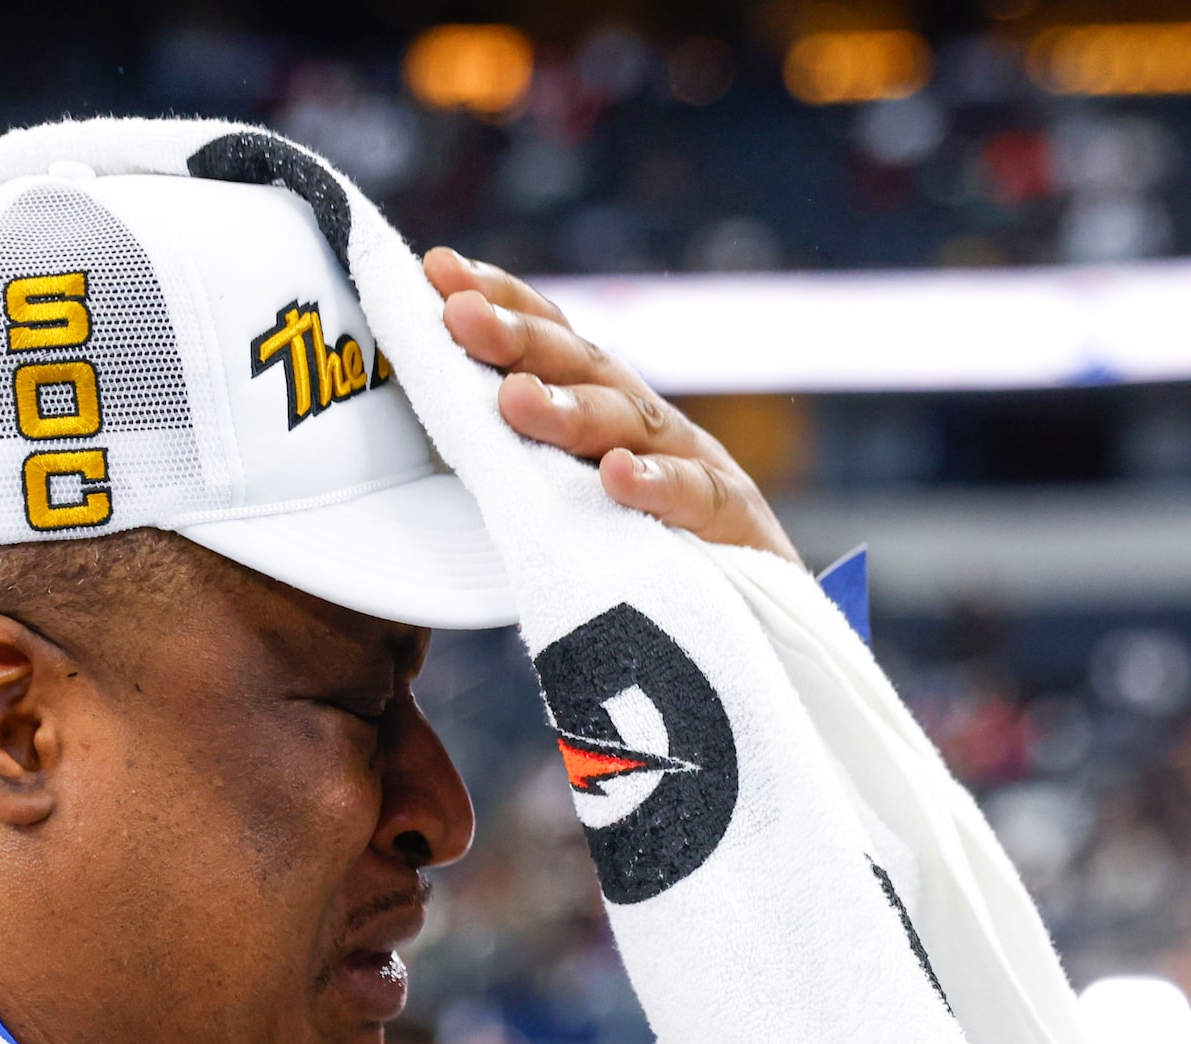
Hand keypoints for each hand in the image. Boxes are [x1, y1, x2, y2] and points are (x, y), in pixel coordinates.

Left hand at [425, 248, 795, 562]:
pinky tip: (616, 476)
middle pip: (585, 366)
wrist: (755, 627)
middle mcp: (649, 426)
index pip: (555, 341)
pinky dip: (656, 484)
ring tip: (514, 399)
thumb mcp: (573, 507)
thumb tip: (434, 424)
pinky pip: (693, 499)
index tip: (438, 269)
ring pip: (631, 423)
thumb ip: (519, 469)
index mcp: (607, 413)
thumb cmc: (646, 564)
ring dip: (569, 407)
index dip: (503, 299)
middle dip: (519, 337)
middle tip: (459, 317)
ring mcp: (695, 466)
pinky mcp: (736, 523)